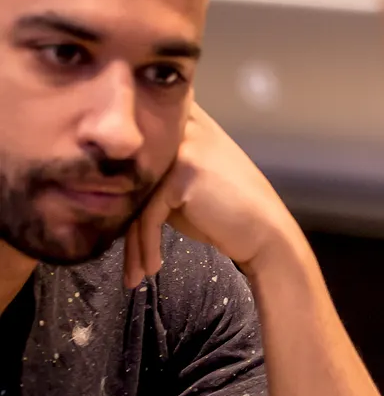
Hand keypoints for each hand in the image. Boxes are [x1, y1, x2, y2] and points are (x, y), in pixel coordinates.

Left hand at [123, 105, 299, 287]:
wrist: (266, 234)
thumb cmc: (227, 213)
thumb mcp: (188, 182)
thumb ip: (154, 170)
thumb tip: (105, 181)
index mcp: (184, 122)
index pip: (133, 142)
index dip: (115, 175)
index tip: (108, 216)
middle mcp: (184, 125)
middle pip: (128, 173)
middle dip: (118, 219)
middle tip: (119, 257)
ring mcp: (185, 145)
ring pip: (135, 198)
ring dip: (133, 244)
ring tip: (134, 273)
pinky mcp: (184, 172)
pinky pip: (148, 214)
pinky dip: (145, 246)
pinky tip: (150, 268)